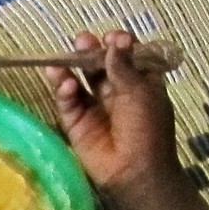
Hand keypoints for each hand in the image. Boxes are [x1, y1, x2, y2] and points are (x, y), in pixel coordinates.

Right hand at [47, 29, 179, 196]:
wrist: (135, 171)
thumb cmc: (147, 129)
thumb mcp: (141, 92)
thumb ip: (123, 67)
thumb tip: (113, 41)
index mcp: (140, 81)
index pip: (126, 56)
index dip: (118, 44)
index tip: (112, 39)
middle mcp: (116, 91)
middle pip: (99, 66)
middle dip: (89, 52)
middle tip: (81, 41)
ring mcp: (94, 107)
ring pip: (79, 82)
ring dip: (70, 69)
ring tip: (61, 59)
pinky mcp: (76, 124)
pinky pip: (68, 104)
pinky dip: (64, 92)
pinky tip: (65, 84)